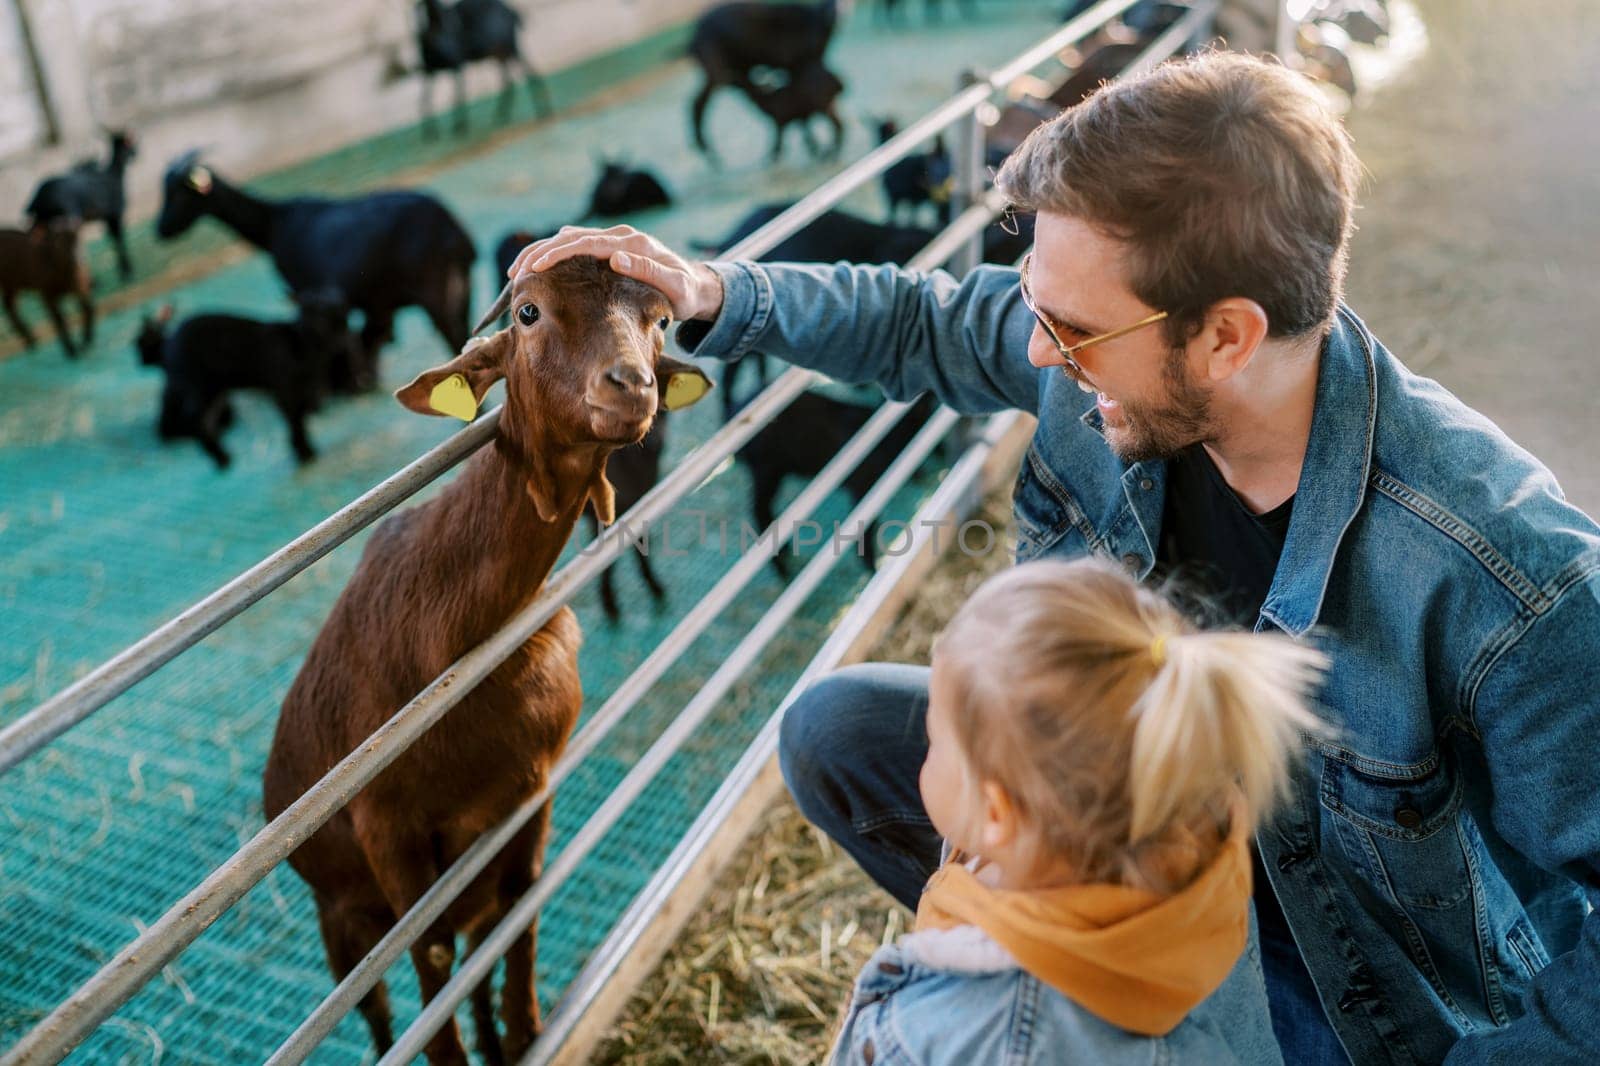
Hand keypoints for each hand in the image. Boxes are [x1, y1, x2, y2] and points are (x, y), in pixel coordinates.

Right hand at [507, 225, 724, 321]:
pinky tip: (539, 267)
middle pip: (571, 237)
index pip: (587, 243)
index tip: (536, 265)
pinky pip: (577, 248)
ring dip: (542, 252)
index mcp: (632, 243)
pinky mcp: (610, 251)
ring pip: (570, 240)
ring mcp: (614, 242)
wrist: (697, 287)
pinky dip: (555, 255)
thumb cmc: (687, 292)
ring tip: (519, 270)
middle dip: (540, 252)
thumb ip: (649, 271)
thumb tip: (615, 258)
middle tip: (516, 270)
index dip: (558, 253)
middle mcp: (620, 237)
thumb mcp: (675, 287)